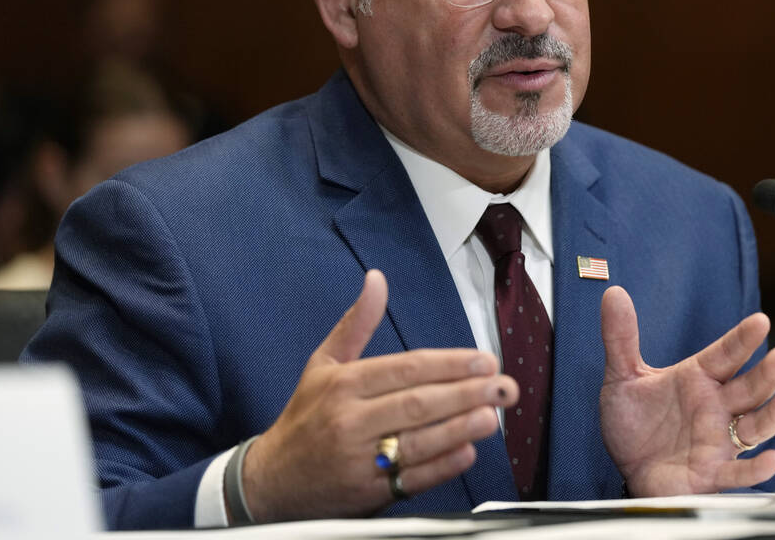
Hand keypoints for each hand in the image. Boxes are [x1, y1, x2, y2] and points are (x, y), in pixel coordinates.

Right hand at [239, 269, 517, 521]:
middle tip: (502, 386)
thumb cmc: (305, 417)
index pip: (406, 369)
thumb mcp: (323, 363)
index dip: (449, 364)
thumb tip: (377, 279)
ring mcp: (359, 460)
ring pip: (418, 442)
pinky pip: (411, 480)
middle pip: (418, 404)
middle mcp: (350, 421)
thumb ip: (356, 323)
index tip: (484, 361)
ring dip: (460, 428)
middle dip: (466, 394)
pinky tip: (468, 452)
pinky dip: (442, 466)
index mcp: (343, 385)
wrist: (272, 481)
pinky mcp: (367, 493)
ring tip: (493, 415)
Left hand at [598, 286, 774, 495]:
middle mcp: (716, 406)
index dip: (743, 338)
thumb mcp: (621, 376)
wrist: (627, 467)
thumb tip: (613, 293)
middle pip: (749, 387)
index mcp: (699, 378)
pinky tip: (771, 460)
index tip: (760, 320)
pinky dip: (756, 468)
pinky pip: (739, 472)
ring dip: (773, 414)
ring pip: (755, 426)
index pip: (727, 353)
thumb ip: (620, 337)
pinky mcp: (714, 473)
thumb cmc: (634, 422)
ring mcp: (719, 440)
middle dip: (767, 373)